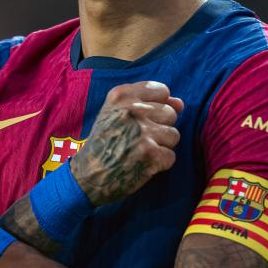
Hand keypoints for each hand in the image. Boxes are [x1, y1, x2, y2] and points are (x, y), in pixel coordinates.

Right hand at [70, 81, 182, 205]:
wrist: (87, 176)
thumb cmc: (104, 143)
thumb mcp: (116, 114)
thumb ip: (149, 102)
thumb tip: (180, 103)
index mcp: (121, 95)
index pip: (162, 91)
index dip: (157, 107)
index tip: (141, 119)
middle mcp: (132, 110)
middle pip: (170, 114)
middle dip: (159, 128)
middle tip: (136, 139)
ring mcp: (142, 132)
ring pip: (174, 135)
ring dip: (161, 146)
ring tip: (139, 151)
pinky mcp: (150, 154)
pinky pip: (171, 156)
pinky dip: (159, 164)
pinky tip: (142, 164)